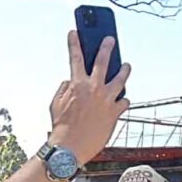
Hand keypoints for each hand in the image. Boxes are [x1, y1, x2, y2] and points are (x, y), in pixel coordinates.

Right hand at [48, 31, 130, 164]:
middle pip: (103, 61)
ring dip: (124, 71)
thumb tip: (70, 82)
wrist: (71, 148)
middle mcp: (94, 88)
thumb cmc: (61, 128)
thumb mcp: (55, 104)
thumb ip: (63, 89)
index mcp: (77, 85)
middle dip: (106, 47)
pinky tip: (120, 101)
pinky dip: (121, 100)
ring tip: (126, 66)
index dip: (73, 43)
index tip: (74, 33)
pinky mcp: (115, 113)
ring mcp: (107, 100)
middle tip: (110, 40)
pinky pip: (123, 101)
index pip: (75, 58)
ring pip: (121, 79)